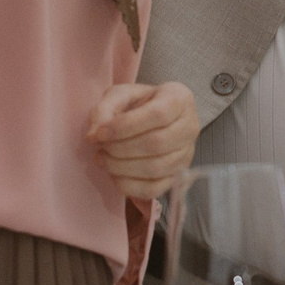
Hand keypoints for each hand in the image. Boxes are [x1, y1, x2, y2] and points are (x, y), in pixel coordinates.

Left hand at [85, 81, 198, 202]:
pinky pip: (154, 189)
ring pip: (155, 168)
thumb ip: (105, 109)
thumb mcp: (120, 94)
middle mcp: (190, 127)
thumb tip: (94, 135)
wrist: (155, 117)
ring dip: (121, 167)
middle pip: (156, 144)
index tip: (98, 133)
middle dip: (120, 148)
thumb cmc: (138, 103)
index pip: (157, 115)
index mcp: (179, 99)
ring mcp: (186, 154)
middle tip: (100, 147)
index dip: (124, 127)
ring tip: (103, 158)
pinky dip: (129, 186)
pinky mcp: (178, 177)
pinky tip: (114, 174)